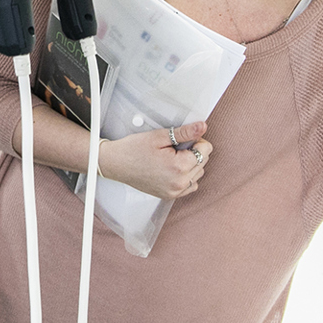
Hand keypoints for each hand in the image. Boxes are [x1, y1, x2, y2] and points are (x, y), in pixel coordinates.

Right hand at [96, 122, 210, 199]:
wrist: (116, 164)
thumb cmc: (133, 149)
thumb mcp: (159, 136)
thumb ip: (185, 132)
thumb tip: (203, 127)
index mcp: (179, 167)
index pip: (206, 150)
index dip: (196, 139)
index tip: (183, 138)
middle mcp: (179, 183)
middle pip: (204, 162)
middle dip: (194, 151)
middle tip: (174, 147)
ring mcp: (175, 192)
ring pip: (199, 173)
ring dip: (191, 164)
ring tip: (172, 157)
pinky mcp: (170, 195)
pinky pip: (190, 186)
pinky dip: (187, 176)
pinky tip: (174, 168)